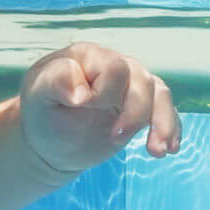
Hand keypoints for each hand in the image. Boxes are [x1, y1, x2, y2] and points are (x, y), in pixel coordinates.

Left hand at [18, 42, 182, 174]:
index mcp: (89, 57)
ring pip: (160, 94)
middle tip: (115, 139)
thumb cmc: (43, 112)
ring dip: (162, 123)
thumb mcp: (38, 96)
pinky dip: (171, 129)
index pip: (112, 68)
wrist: (51, 140)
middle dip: (135, 112)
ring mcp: (131, 87)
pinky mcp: (142, 108)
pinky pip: (166, 112)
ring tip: (156, 152)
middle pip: (141, 80)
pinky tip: (169, 149)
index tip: (82, 108)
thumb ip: (56, 82)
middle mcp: (115, 66)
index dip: (105, 91)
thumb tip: (81, 92)